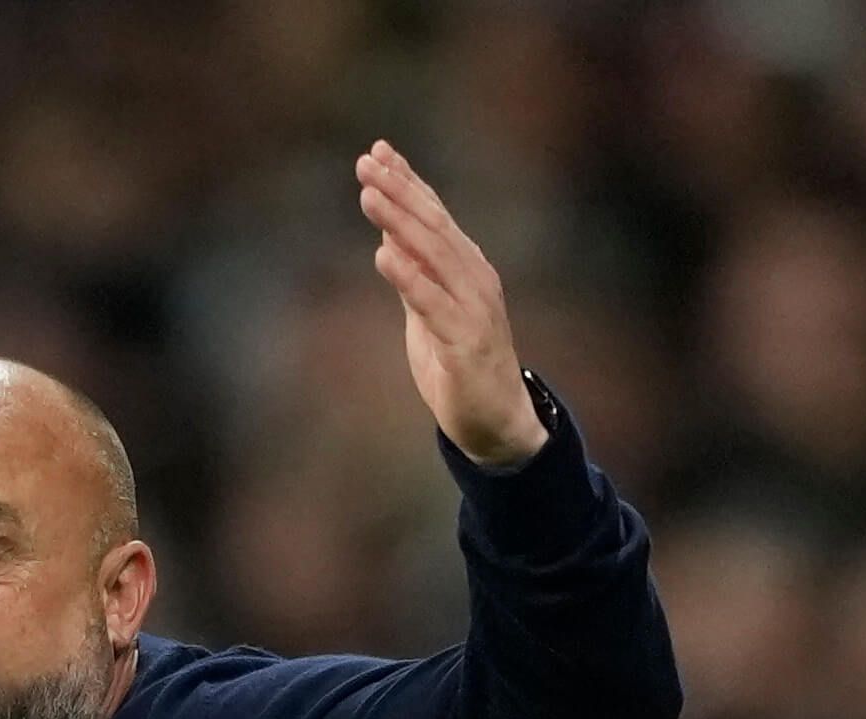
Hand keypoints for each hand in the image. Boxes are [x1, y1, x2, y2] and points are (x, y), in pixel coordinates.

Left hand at [356, 141, 546, 467]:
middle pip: (432, 225)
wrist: (497, 420)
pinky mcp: (465, 341)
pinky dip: (409, 278)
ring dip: (400, 222)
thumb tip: (389, 237)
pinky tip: (384, 255)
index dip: (407, 182)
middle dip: (399, 190)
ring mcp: (473, 307)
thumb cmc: (460, 363)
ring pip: (433, 255)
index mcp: (465, 268)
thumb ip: (413, 275)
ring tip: (370, 193)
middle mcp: (474, 278)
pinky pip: (432, 304)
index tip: (377, 151)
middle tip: (367, 160)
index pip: (434, 215)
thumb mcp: (429, 312)